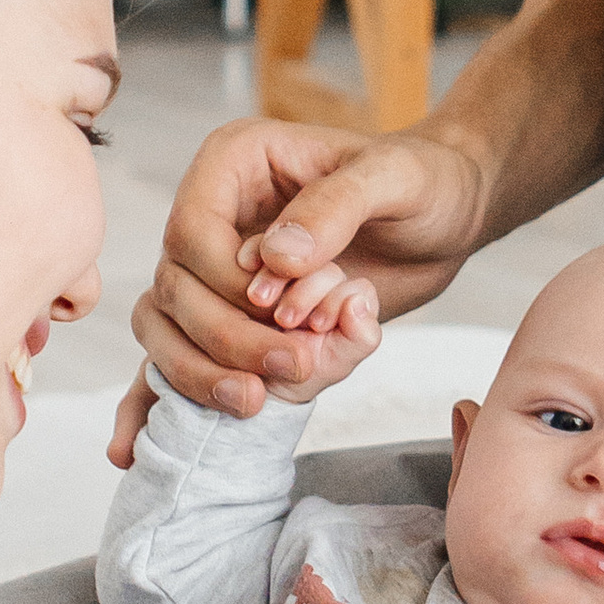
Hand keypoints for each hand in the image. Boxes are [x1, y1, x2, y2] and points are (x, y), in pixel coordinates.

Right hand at [118, 118, 487, 458]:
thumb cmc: (423, 182)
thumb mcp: (395, 179)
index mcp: (234, 163)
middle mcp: (210, 213)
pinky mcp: (229, 315)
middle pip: (174, 287)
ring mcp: (212, 270)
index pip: (190, 231)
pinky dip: (172, 398)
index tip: (283, 307)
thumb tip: (275, 257)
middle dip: (225, 338)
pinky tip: (159, 440)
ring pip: (165, 329)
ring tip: (254, 404)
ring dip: (201, 374)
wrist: (445, 217)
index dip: (226, 283)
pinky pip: (182, 357)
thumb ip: (335, 207)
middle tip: (294, 366)